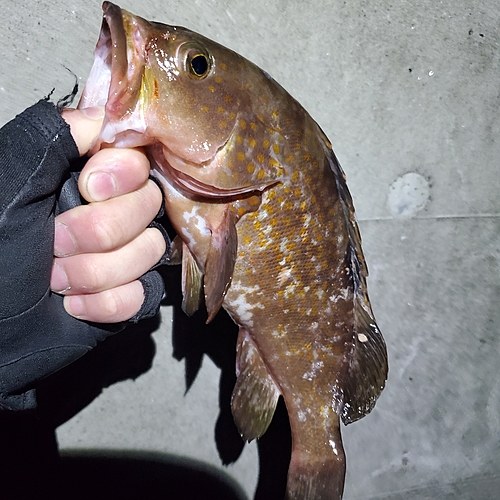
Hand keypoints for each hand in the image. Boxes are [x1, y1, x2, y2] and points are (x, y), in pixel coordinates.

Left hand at [51, 108, 165, 322]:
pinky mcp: (125, 294)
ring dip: (101, 272)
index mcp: (78, 180)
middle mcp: (106, 213)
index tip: (88, 189)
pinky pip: (146, 292)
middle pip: (149, 206)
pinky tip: (73, 306)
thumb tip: (99, 116)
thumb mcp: (7, 188)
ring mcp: (119, 255)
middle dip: (103, 231)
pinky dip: (109, 303)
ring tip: (56, 282)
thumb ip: (49, 139)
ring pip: (152, 250)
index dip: (122, 174)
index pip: (135, 160)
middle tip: (54, 246)